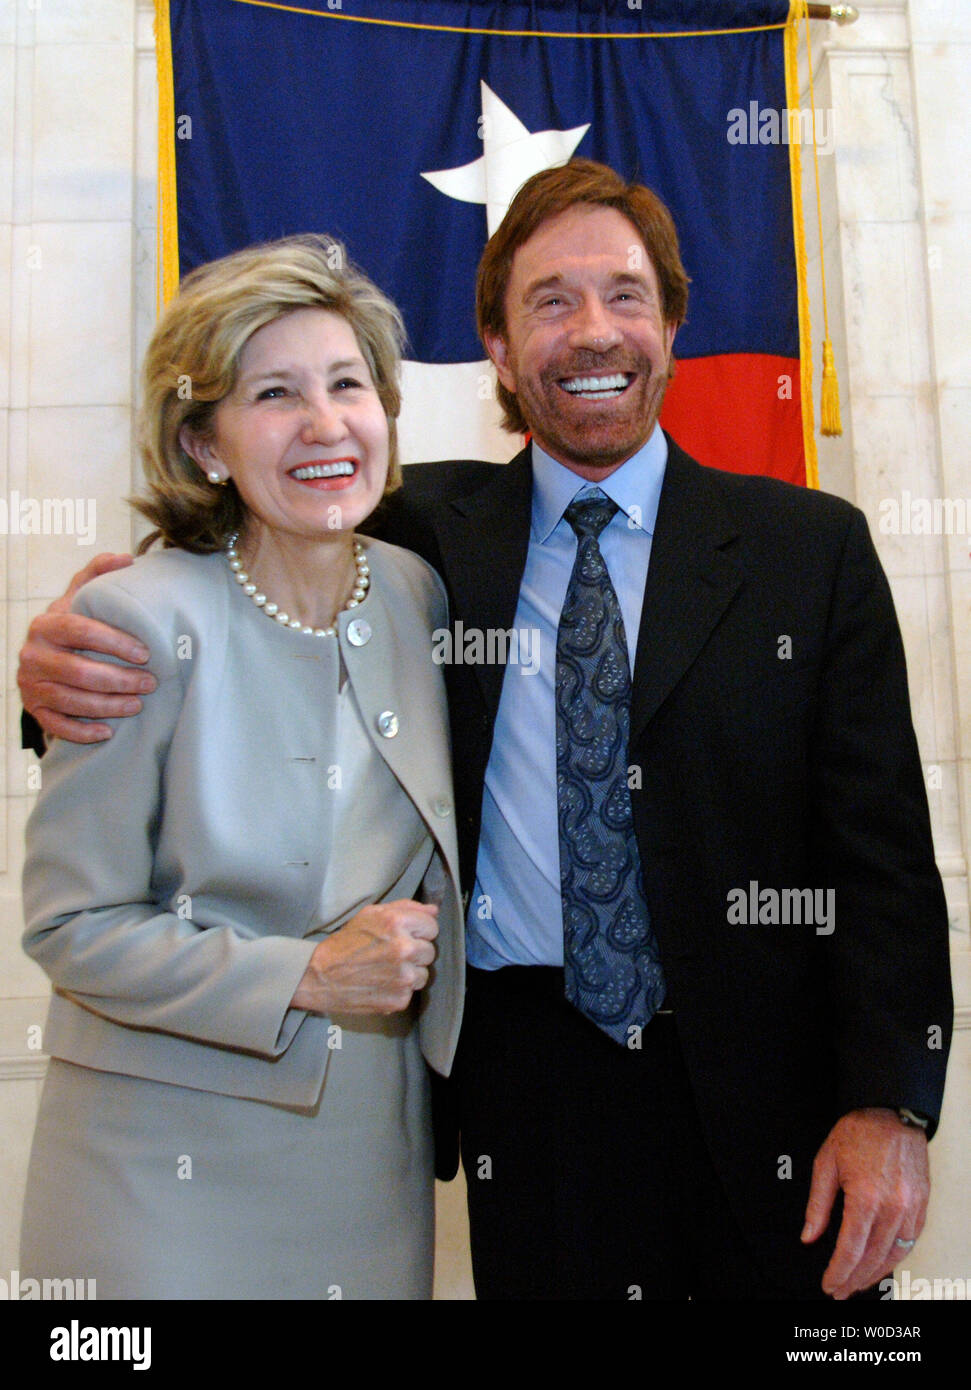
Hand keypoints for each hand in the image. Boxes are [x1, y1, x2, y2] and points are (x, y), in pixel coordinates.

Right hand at [18, 553, 155, 742]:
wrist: (43, 657)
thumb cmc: (72, 626)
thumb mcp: (79, 597)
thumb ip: (98, 574)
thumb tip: (126, 558)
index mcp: (46, 624)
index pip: (80, 630)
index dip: (114, 642)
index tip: (145, 652)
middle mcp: (32, 654)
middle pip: (78, 671)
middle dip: (119, 679)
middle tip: (150, 682)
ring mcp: (30, 684)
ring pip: (71, 700)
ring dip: (108, 705)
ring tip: (138, 704)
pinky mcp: (33, 709)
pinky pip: (57, 725)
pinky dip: (83, 731)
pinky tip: (108, 731)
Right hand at [291, 900, 439, 1015]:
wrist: (320, 976)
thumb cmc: (345, 943)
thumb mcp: (371, 915)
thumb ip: (405, 908)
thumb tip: (434, 911)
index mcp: (397, 923)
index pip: (432, 926)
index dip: (419, 931)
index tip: (405, 936)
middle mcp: (404, 949)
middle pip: (430, 951)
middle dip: (415, 952)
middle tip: (391, 954)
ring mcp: (403, 976)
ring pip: (424, 974)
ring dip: (410, 972)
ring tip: (386, 970)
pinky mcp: (400, 999)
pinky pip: (412, 992)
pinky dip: (399, 990)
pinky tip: (381, 984)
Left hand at [802, 1107, 929, 1298]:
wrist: (892, 1112)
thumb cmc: (859, 1132)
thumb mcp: (826, 1162)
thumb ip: (818, 1204)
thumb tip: (809, 1235)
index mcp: (865, 1197)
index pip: (851, 1249)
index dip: (839, 1272)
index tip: (829, 1284)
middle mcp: (892, 1207)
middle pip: (873, 1258)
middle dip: (855, 1279)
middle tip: (840, 1290)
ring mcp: (911, 1208)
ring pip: (895, 1254)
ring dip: (876, 1273)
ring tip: (858, 1282)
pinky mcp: (922, 1205)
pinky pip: (910, 1241)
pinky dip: (895, 1256)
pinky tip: (882, 1262)